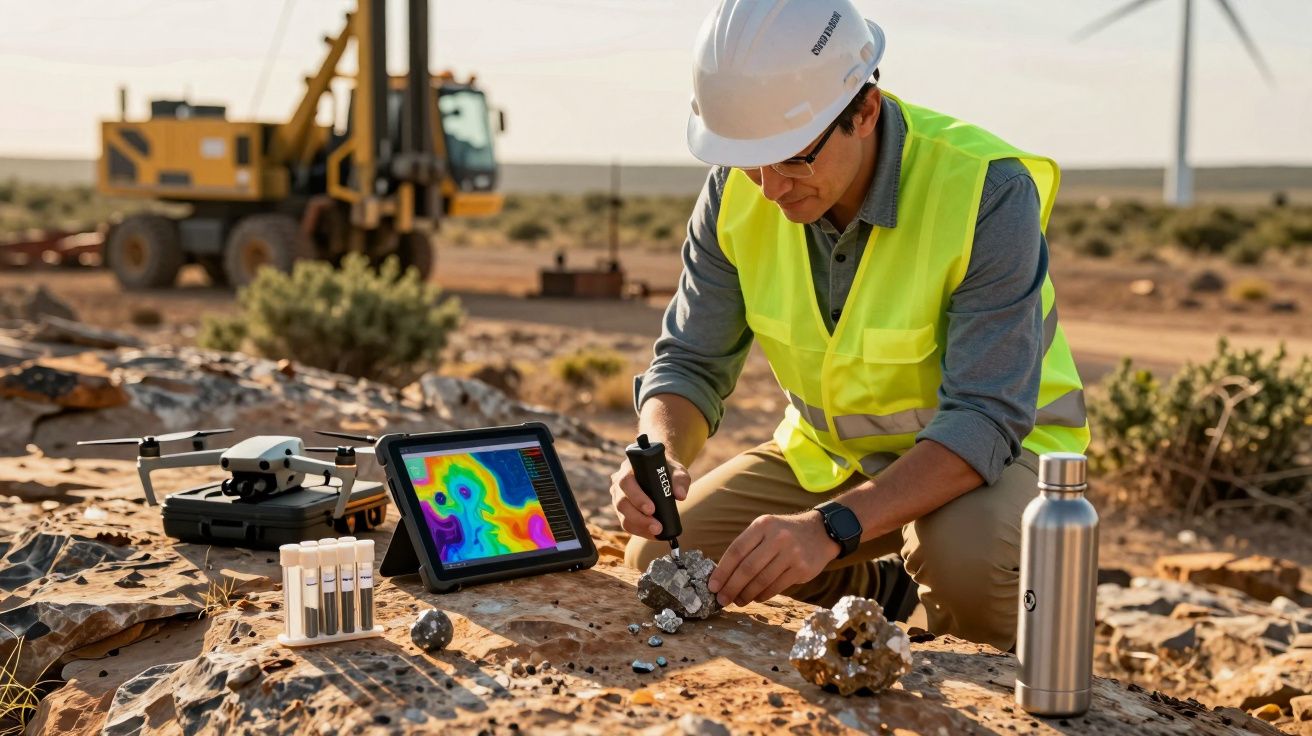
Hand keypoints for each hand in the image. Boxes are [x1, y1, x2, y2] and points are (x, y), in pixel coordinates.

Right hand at [609, 454, 690, 539]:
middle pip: (622, 503)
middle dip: (639, 518)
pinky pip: (627, 524)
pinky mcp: (623, 511)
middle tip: (657, 527)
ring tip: (657, 532)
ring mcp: (619, 498)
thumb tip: (681, 495)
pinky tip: (653, 534)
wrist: (662, 471)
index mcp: (628, 470)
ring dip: (640, 527)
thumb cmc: (667, 469)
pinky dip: (640, 530)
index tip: (652, 509)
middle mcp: (619, 484)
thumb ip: (680, 480)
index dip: (637, 498)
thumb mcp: (676, 470)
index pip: (626, 483)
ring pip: (623, 516)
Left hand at [709, 511, 839, 606]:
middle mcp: (777, 537)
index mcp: (762, 525)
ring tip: (737, 601)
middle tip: (722, 599)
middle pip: (747, 568)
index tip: (713, 586)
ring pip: (761, 580)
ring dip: (746, 594)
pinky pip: (776, 587)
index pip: (736, 550)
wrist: (820, 532)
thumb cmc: (784, 534)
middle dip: (731, 587)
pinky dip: (762, 595)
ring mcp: (791, 553)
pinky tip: (755, 597)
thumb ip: (747, 547)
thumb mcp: (765, 529)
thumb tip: (723, 575)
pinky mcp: (801, 569)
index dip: (722, 571)